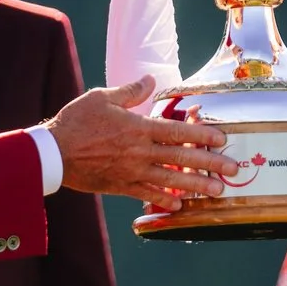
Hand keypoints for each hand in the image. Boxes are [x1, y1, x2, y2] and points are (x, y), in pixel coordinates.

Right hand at [45, 77, 238, 208]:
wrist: (53, 153)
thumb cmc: (76, 121)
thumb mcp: (102, 97)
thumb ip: (130, 91)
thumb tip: (151, 80)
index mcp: (137, 127)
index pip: (177, 131)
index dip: (202, 134)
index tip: (222, 138)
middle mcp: (139, 151)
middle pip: (181, 158)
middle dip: (210, 163)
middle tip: (233, 170)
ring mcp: (131, 171)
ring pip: (170, 179)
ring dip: (196, 185)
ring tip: (218, 191)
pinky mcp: (120, 186)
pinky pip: (147, 193)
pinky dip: (165, 199)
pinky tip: (180, 204)